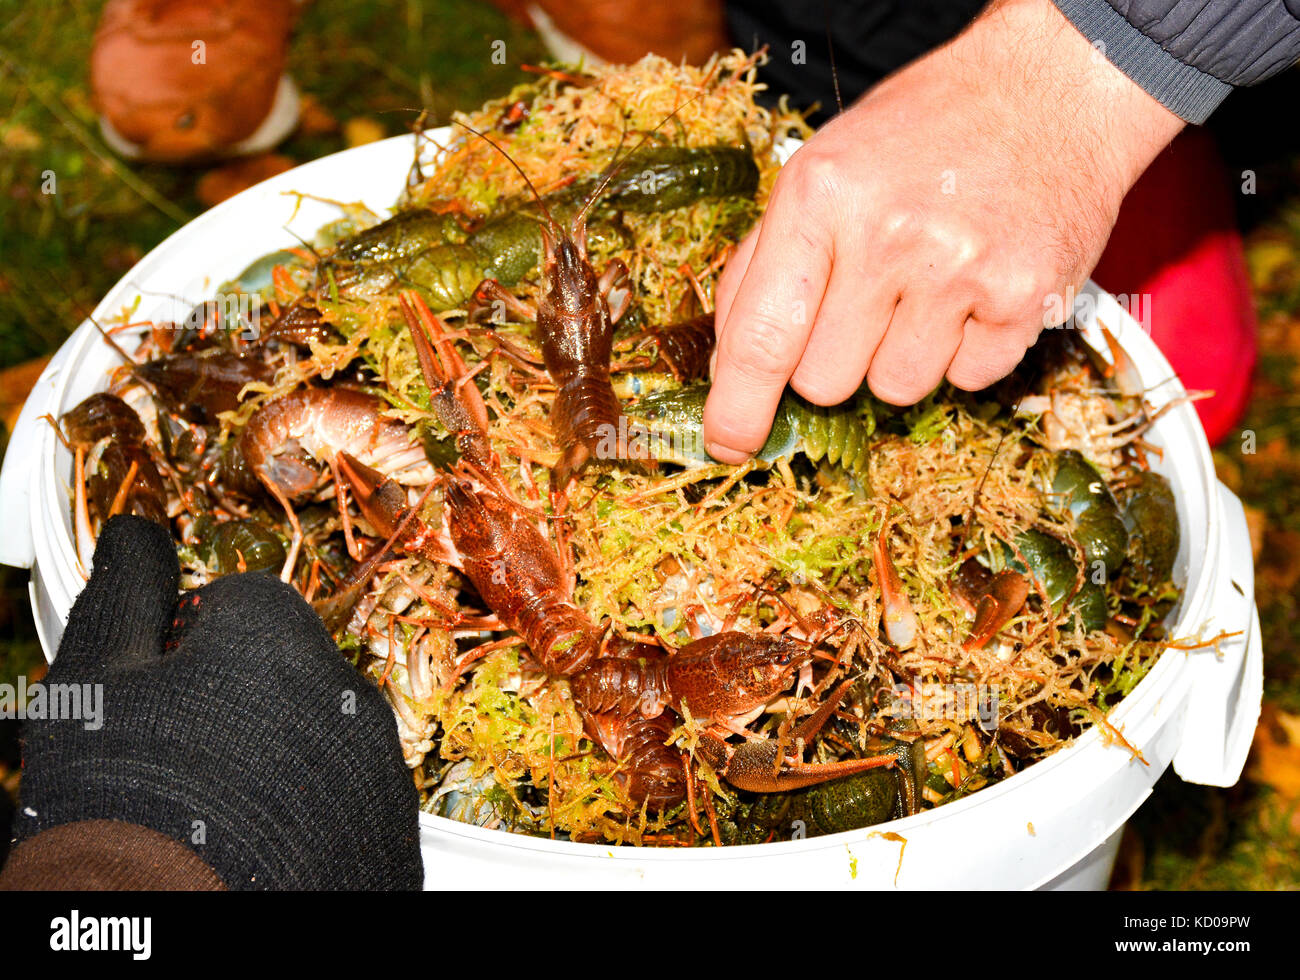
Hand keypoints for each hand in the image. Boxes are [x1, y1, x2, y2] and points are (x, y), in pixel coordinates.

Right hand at [13, 515, 421, 889]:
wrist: (173, 922)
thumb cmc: (124, 802)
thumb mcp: (95, 676)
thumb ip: (127, 589)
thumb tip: (140, 533)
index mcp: (278, 631)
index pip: (240, 608)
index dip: (190, 651)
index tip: (163, 698)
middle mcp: (347, 686)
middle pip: (290, 671)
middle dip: (244, 701)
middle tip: (187, 762)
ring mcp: (378, 762)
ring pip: (326, 735)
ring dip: (287, 757)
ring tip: (223, 812)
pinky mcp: (394, 831)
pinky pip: (354, 799)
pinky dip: (320, 813)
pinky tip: (269, 844)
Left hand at [703, 0, 1183, 461]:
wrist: (1051, 87)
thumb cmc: (923, 133)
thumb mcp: (821, 169)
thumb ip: (764, 262)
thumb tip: (731, 362)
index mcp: (821, 196)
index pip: (762, 336)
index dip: (738, 407)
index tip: (728, 443)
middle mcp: (888, 235)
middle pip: (823, 382)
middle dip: (832, 360)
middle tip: (865, 301)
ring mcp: (961, 270)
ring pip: (894, 389)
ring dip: (900, 356)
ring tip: (925, 285)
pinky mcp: (1024, 298)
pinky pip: (967, 380)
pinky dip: (965, 351)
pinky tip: (973, 290)